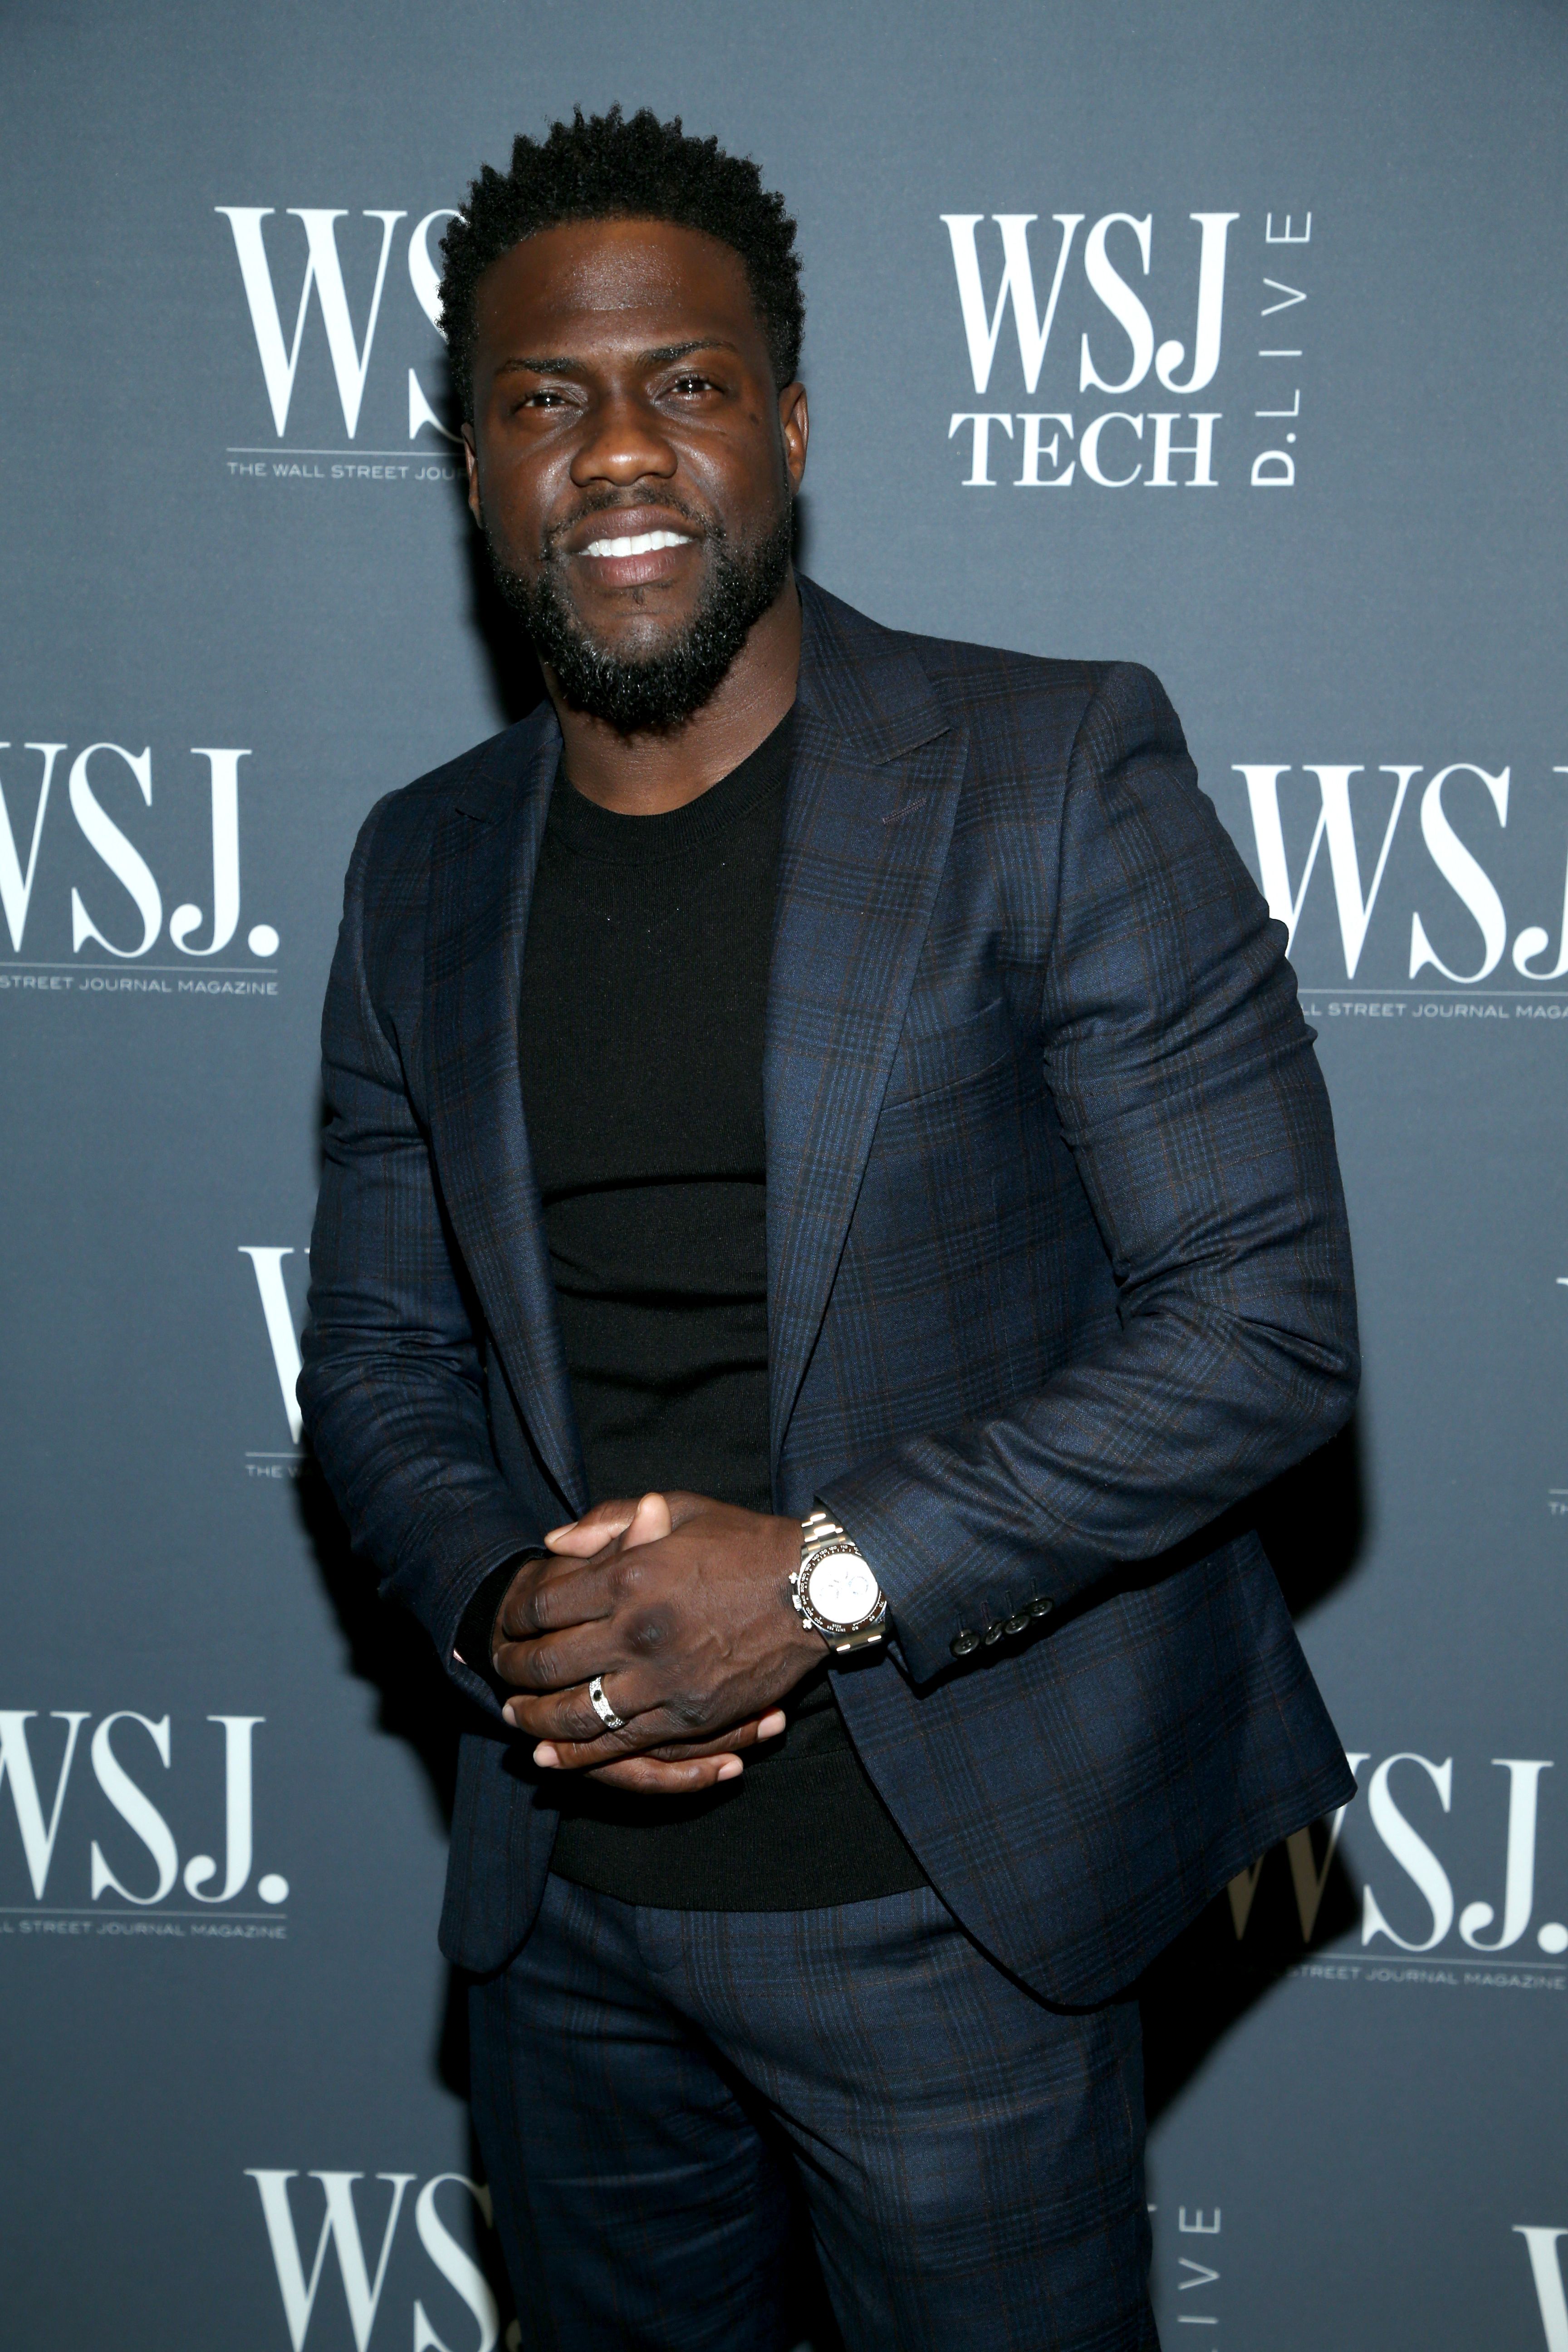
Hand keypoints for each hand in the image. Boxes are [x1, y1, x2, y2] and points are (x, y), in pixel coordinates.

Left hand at [492, 1490, 822, 1794]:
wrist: (816, 1587)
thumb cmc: (743, 1541)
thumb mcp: (678, 1508)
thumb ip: (610, 1521)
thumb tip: (552, 1543)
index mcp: (632, 1577)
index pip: (544, 1606)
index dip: (513, 1619)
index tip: (505, 1623)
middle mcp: (641, 1633)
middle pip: (548, 1665)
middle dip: (513, 1671)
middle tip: (499, 1671)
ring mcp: (666, 1680)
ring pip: (577, 1715)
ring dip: (536, 1721)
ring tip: (516, 1719)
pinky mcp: (692, 1715)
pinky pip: (623, 1744)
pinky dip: (581, 1755)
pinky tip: (555, 1754)